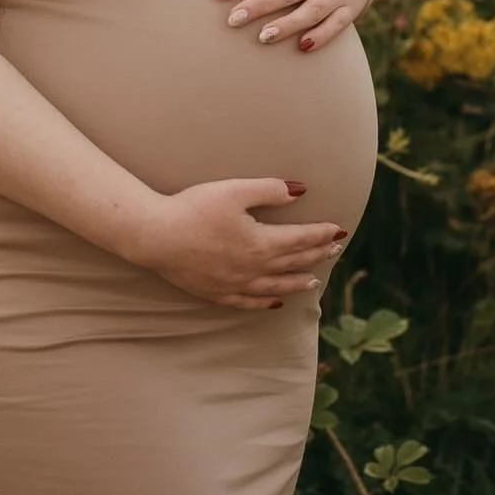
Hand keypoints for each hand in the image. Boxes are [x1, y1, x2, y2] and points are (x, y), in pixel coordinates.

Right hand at [131, 178, 346, 309]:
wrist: (156, 236)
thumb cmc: (194, 208)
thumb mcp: (234, 191)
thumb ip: (270, 190)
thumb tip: (301, 191)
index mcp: (260, 242)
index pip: (300, 239)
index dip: (321, 234)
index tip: (339, 230)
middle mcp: (253, 268)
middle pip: (293, 262)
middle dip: (316, 255)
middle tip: (334, 250)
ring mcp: (236, 284)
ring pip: (276, 287)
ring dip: (297, 282)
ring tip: (313, 281)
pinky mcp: (217, 293)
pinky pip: (249, 302)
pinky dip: (266, 303)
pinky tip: (275, 303)